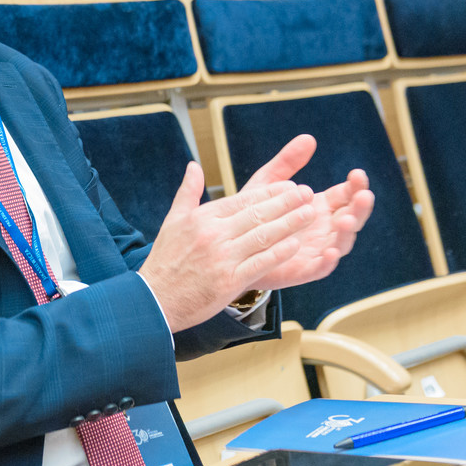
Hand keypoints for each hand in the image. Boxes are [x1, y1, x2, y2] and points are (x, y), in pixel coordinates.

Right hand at [137, 162, 316, 332]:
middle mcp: (213, 234)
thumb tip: (194, 166)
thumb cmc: (166, 260)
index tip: (290, 186)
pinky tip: (296, 245)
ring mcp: (222, 258)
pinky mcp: (229, 281)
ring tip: (310, 214)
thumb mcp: (173, 221)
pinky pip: (261, 263)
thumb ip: (188, 192)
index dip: (270, 192)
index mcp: (202, 218)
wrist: (155, 300)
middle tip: (307, 193)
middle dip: (286, 203)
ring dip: (290, 224)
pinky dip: (279, 253)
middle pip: (257, 214)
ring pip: (263, 236)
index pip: (242, 199)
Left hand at [241, 135, 372, 291]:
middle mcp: (323, 229)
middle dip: (360, 207)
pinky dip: (328, 262)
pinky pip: (320, 268)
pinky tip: (330, 252)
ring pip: (341, 242)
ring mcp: (315, 250)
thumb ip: (287, 162)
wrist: (231, 246)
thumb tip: (308, 138)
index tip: (357, 174)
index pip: (346, 195)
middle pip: (351, 217)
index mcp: (320, 207)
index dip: (355, 186)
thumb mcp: (268, 183)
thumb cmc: (253, 213)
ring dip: (348, 232)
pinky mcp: (301, 270)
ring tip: (346, 220)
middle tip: (364, 195)